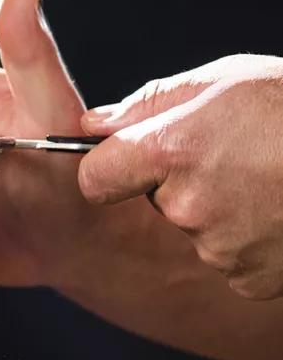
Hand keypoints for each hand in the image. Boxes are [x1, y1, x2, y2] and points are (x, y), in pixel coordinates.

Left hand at [79, 55, 282, 299]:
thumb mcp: (226, 81)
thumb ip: (151, 104)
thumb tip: (94, 126)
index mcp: (171, 150)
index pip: (95, 179)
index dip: (109, 171)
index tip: (128, 163)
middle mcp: (187, 206)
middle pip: (156, 202)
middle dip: (182, 182)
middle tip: (237, 157)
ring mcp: (219, 249)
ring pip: (197, 231)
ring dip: (222, 211)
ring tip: (269, 182)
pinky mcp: (247, 279)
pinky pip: (230, 261)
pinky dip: (250, 242)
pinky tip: (280, 212)